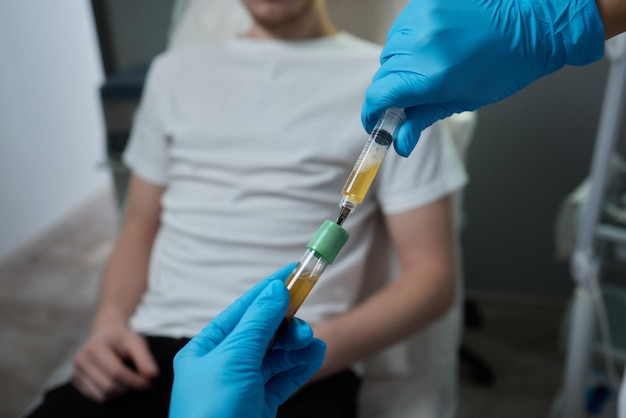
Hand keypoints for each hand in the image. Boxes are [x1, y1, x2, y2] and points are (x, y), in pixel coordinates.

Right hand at [72, 322, 158, 401]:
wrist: (106, 333)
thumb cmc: (122, 337)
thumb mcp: (136, 342)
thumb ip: (145, 358)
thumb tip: (152, 376)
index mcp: (94, 348)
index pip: (116, 372)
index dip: (135, 381)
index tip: (149, 382)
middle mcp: (81, 360)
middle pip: (109, 386)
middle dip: (129, 388)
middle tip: (142, 383)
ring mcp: (76, 372)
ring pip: (103, 395)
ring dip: (121, 393)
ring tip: (130, 381)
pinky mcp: (77, 382)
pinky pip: (97, 397)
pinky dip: (112, 395)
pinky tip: (119, 383)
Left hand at [169, 264, 325, 417]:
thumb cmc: (212, 412)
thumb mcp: (234, 360)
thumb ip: (258, 323)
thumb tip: (275, 290)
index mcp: (206, 348)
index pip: (243, 309)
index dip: (269, 289)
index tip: (294, 271)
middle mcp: (224, 363)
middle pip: (263, 331)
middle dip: (286, 323)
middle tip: (304, 321)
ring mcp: (244, 384)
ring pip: (277, 354)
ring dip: (296, 345)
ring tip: (311, 342)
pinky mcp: (261, 403)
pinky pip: (284, 377)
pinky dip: (300, 365)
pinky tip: (314, 355)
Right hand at [362, 0, 604, 156]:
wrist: (531, 23)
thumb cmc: (504, 66)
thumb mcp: (462, 100)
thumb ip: (422, 119)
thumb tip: (399, 143)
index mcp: (431, 76)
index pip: (379, 97)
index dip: (371, 114)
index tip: (376, 123)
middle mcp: (420, 46)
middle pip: (382, 76)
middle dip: (389, 93)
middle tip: (407, 100)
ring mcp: (420, 20)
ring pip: (389, 52)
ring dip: (399, 66)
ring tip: (426, 68)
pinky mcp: (423, 3)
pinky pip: (400, 30)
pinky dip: (407, 43)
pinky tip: (429, 47)